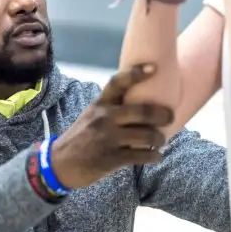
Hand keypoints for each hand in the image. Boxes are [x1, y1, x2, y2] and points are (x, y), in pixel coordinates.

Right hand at [50, 64, 174, 188]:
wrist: (60, 164)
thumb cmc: (82, 136)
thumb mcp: (92, 115)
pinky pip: (142, 156)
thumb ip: (112, 107)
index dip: (137, 73)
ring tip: (161, 141)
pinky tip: (157, 156)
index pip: (118, 82)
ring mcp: (108, 138)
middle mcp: (104, 118)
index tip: (155, 67)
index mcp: (100, 104)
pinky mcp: (111, 159)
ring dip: (159, 139)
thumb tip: (142, 99)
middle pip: (142, 111)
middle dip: (162, 114)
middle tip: (170, 117)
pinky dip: (154, 156)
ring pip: (147, 135)